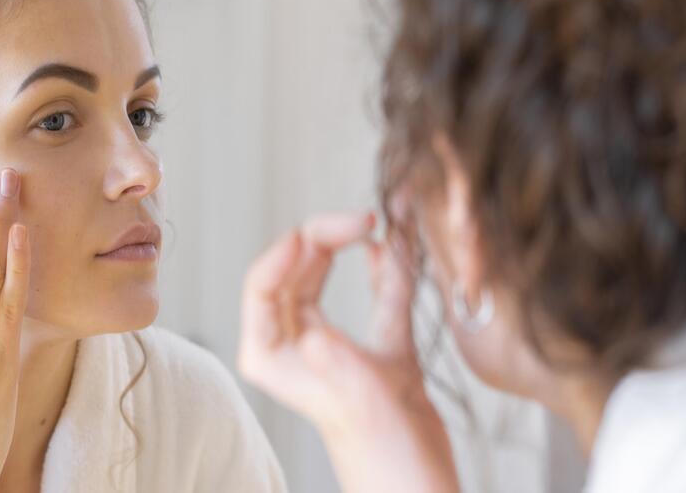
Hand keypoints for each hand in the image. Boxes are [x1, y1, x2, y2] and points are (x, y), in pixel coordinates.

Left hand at [238, 208, 458, 492]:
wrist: (423, 488)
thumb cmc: (386, 458)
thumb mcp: (358, 401)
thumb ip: (334, 361)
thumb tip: (314, 331)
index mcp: (269, 355)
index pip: (263, 285)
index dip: (286, 250)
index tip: (317, 231)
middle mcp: (293, 345)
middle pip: (295, 271)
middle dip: (324, 238)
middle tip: (363, 219)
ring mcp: (329, 344)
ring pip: (328, 278)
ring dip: (349, 247)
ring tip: (374, 225)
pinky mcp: (370, 349)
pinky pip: (372, 296)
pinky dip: (384, 272)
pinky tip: (393, 251)